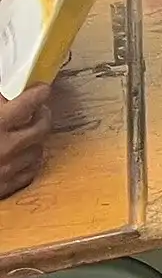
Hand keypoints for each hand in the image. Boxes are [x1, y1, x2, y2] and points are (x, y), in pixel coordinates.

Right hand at [0, 82, 51, 199]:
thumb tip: (1, 96)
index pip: (28, 104)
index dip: (38, 93)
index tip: (41, 89)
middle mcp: (5, 147)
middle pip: (41, 127)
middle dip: (43, 115)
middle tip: (39, 110)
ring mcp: (6, 170)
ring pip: (38, 150)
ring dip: (35, 140)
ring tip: (28, 134)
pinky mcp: (3, 188)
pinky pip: (29, 172)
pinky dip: (27, 162)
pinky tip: (20, 156)